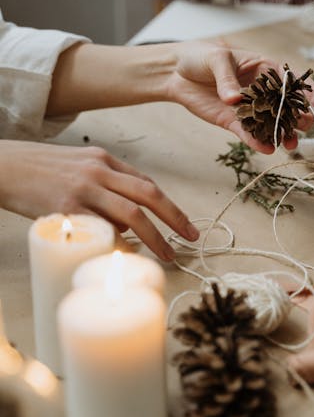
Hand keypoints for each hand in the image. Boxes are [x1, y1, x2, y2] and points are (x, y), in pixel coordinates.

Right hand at [0, 141, 198, 260]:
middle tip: (191, 238)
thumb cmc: (36, 170)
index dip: (170, 205)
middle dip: (175, 218)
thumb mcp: (74, 164)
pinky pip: (102, 230)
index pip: (146, 183)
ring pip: (132, 214)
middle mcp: (98, 171)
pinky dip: (120, 245)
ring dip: (155, 238)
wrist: (0, 167)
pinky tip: (129, 257)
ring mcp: (83, 189)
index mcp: (103, 159)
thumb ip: (101, 182)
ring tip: (167, 255)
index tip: (184, 224)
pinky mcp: (67, 208)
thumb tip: (125, 214)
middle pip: (148, 195)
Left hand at [167, 43, 313, 152]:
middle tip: (305, 125)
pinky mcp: (233, 122)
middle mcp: (262, 92)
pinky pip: (248, 134)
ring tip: (290, 144)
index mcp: (265, 69)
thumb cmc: (201, 56)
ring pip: (271, 124)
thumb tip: (235, 98)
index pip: (294, 82)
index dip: (313, 94)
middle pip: (287, 107)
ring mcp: (249, 109)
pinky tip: (266, 149)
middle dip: (299, 118)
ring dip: (282, 134)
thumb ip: (227, 79)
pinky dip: (257, 142)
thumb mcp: (216, 60)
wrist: (177, 72)